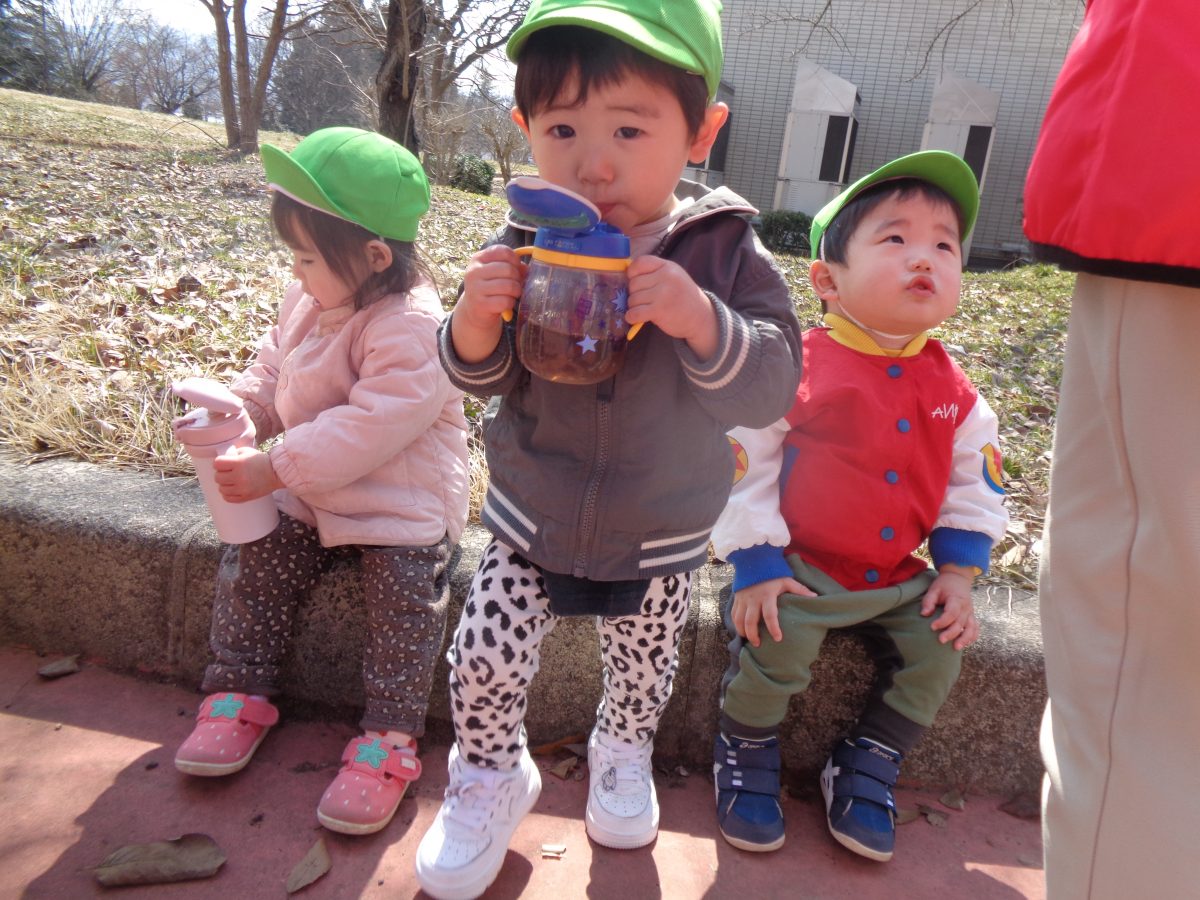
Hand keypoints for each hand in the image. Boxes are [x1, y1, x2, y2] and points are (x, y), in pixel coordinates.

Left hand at [213, 445, 280, 502]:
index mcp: (239, 463)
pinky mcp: (246, 497)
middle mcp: (239, 476)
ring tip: (233, 482)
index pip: (217, 464)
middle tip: (229, 473)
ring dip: (225, 485)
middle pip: (217, 477)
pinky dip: (228, 494)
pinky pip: (228, 498)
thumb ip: (234, 454)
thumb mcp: (247, 452)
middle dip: (222, 474)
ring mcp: (242, 488)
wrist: (277, 473)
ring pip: (221, 489)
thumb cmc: (262, 461)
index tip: (224, 464)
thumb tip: (223, 459)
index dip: (219, 463)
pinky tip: (234, 489)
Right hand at [453, 245, 524, 362]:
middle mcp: (474, 272)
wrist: (475, 312)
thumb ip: (511, 266)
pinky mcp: (481, 304)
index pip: (502, 251)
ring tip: (512, 294)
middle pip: (508, 269)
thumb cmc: (490, 289)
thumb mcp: (496, 273)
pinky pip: (505, 301)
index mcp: (478, 259)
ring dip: (516, 291)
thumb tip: (526, 269)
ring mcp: (475, 288)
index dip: (514, 259)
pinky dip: (510, 303)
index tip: (516, 267)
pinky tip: (506, 304)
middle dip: (517, 278)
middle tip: (516, 284)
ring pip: (508, 286)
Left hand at [625, 256, 718, 358]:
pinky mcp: (659, 310)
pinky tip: (635, 318)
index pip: (640, 263)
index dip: (632, 273)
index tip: (635, 281)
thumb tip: (626, 275)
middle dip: (634, 293)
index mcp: (668, 266)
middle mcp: (666, 277)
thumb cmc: (682, 296)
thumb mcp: (674, 276)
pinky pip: (634, 313)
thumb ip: (654, 272)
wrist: (700, 317)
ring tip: (644, 309)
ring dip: (634, 307)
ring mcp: (663, 294)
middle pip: (633, 283)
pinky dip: (631, 317)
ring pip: (633, 299)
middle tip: (644, 300)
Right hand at [730, 576, 814, 646]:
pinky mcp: (736, 598)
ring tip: (749, 639)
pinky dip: (735, 624)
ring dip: (742, 632)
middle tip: (758, 645)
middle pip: (750, 621)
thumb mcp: (786, 580)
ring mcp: (743, 599)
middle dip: (753, 635)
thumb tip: (815, 597)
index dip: (773, 628)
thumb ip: (799, 589)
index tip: (778, 638)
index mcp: (767, 595)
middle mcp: (753, 599)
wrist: (753, 560)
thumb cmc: (772, 573)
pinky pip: (733, 614)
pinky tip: (741, 630)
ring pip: (738, 620)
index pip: (770, 615)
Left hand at [921, 567, 978, 649]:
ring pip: (971, 628)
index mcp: (956, 599)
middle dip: (951, 633)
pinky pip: (975, 628)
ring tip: (956, 648)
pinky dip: (972, 637)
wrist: (958, 578)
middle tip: (941, 641)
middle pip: (960, 622)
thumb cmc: (944, 585)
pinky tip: (966, 644)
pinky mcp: (972, 616)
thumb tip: (924, 614)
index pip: (951, 612)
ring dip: (965, 639)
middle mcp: (966, 607)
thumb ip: (929, 601)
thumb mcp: (934, 589)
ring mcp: (970, 612)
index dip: (942, 621)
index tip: (932, 627)